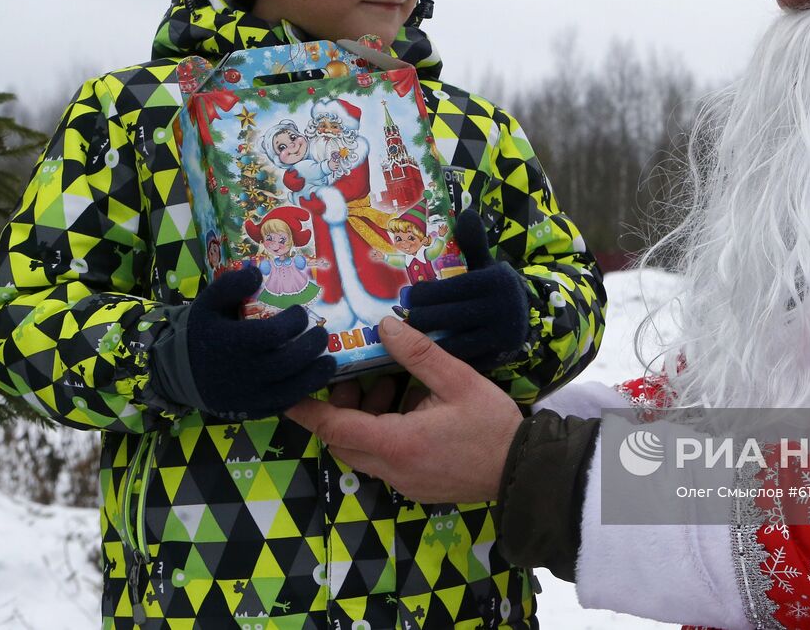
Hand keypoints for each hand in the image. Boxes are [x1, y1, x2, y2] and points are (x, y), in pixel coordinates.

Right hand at [150, 266, 335, 419]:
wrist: (178, 372)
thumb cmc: (199, 333)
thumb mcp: (207, 304)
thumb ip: (230, 286)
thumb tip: (257, 273)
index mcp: (232, 343)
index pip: (274, 334)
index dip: (294, 322)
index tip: (301, 313)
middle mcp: (243, 372)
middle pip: (289, 362)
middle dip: (312, 346)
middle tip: (322, 334)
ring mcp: (249, 396)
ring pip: (291, 389)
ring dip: (315, 375)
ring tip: (329, 361)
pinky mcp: (251, 411)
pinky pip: (282, 405)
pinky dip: (300, 394)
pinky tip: (312, 381)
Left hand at [286, 315, 521, 502]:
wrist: (524, 471)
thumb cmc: (492, 425)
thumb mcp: (458, 380)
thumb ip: (418, 353)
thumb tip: (385, 324)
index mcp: (395, 443)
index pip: (334, 427)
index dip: (306, 409)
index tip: (286, 393)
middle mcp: (391, 468)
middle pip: (342, 440)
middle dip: (340, 407)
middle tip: (356, 375)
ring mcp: (403, 481)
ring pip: (362, 450)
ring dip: (365, 418)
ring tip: (391, 384)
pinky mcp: (415, 485)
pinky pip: (384, 459)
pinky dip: (383, 432)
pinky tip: (411, 407)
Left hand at [403, 210, 528, 367]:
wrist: (525, 318)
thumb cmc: (494, 288)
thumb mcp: (488, 265)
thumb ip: (473, 243)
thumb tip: (466, 214)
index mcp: (494, 282)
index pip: (446, 289)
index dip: (422, 296)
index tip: (409, 297)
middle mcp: (500, 309)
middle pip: (444, 317)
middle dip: (419, 318)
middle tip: (403, 317)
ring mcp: (500, 337)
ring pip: (450, 343)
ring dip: (426, 342)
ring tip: (409, 336)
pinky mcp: (498, 358)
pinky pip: (461, 361)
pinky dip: (443, 360)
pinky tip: (427, 357)